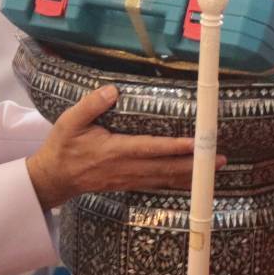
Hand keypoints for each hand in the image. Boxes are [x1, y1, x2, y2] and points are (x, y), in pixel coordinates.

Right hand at [24, 85, 220, 210]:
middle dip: (194, 164)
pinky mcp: (129, 183)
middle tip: (219, 160)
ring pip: (165, 178)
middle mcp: (127, 168)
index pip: (151, 149)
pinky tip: (190, 180)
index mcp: (115, 151)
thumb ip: (91, 105)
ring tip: (214, 170)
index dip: (174, 147)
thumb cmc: (63, 147)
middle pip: (166, 168)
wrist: (54, 178)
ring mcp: (129, 178)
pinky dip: (176, 182)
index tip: (196, 144)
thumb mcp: (70, 121)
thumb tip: (113, 90)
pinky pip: (158, 184)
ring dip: (191, 174)